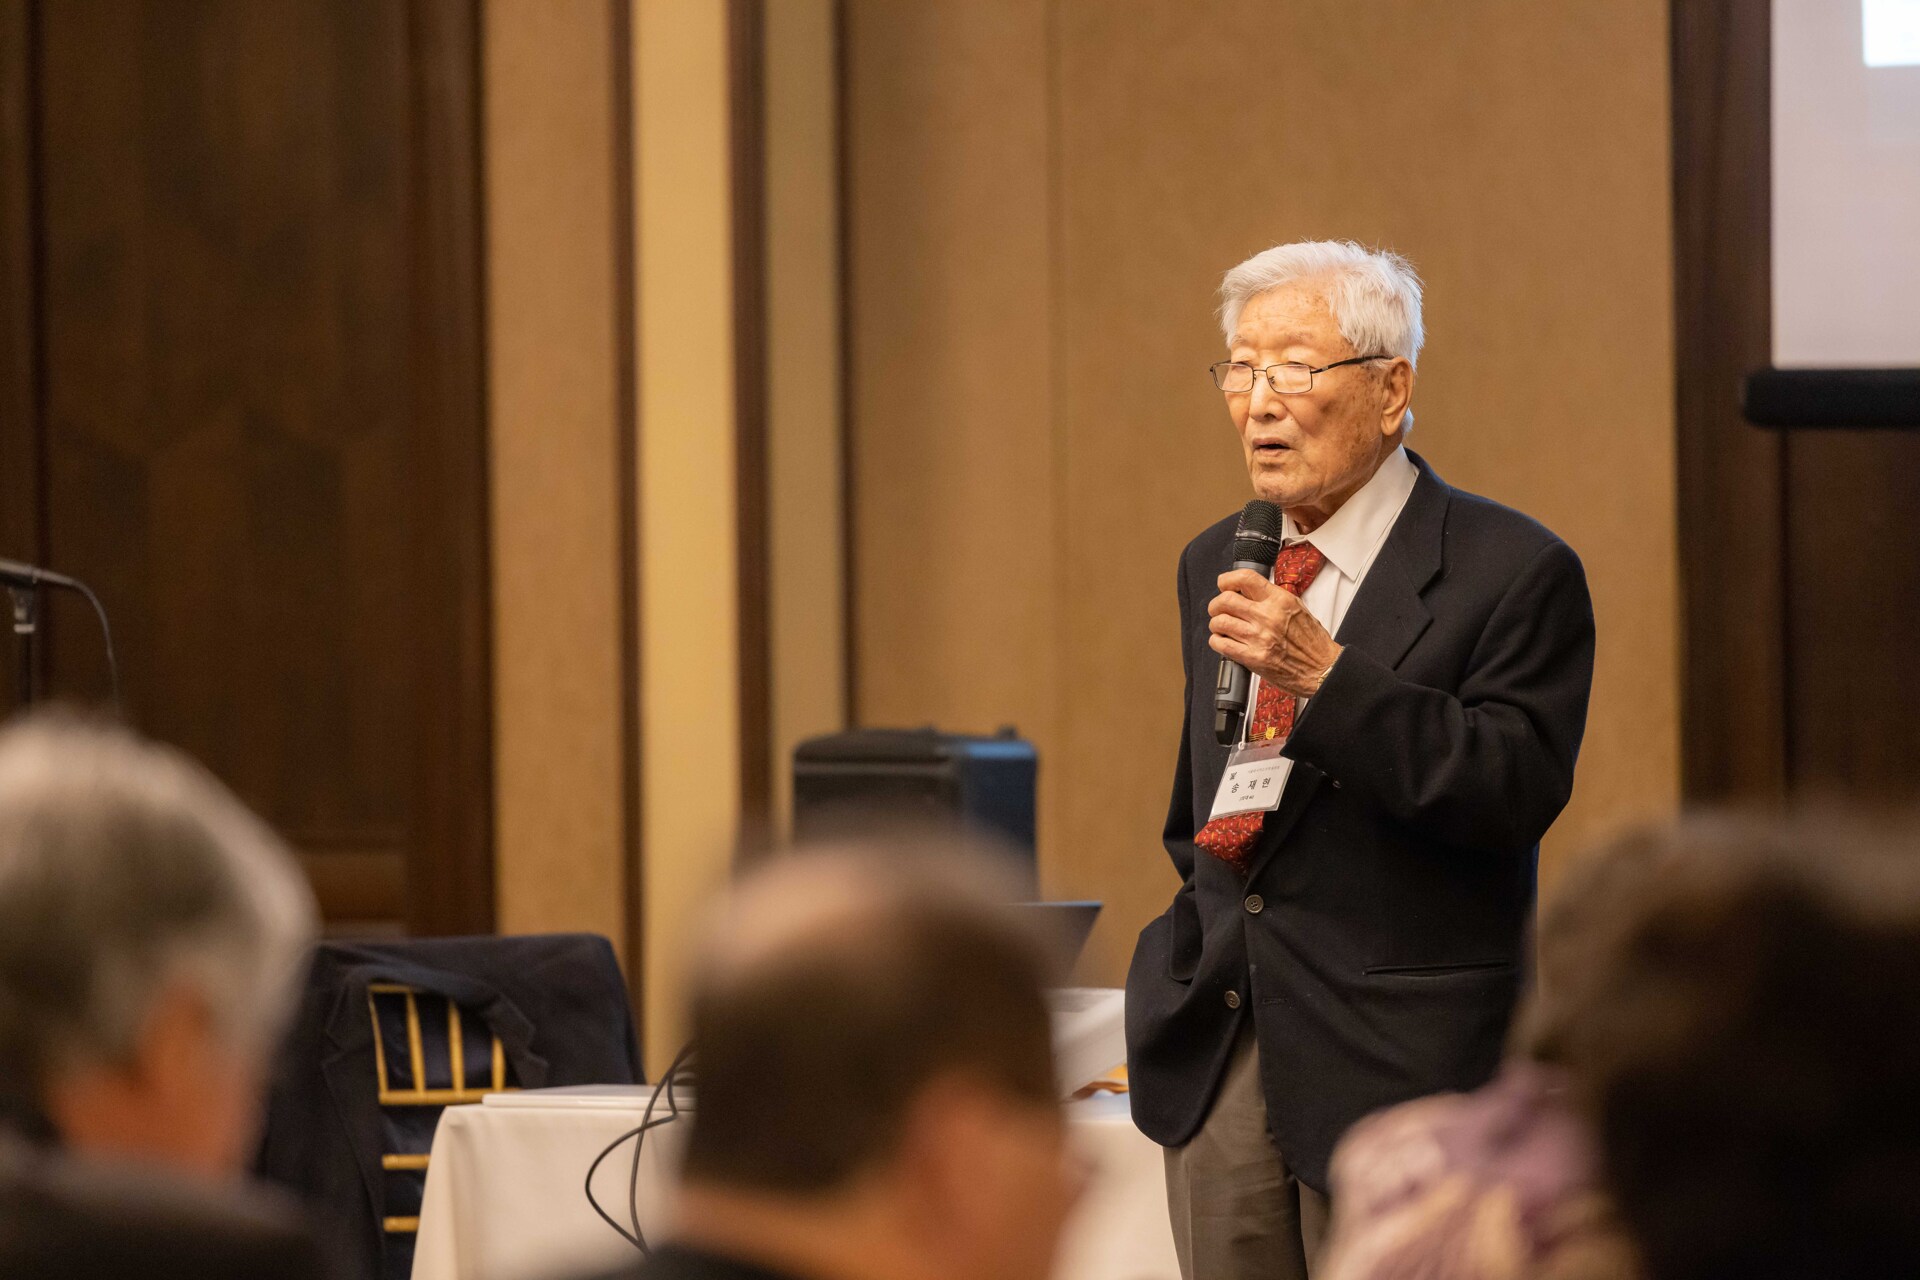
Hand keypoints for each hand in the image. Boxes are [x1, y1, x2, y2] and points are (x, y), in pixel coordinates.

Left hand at [1207, 569, 1343, 697]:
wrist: (1322, 670)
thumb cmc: (1313, 643)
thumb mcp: (1297, 609)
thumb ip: (1273, 599)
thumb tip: (1249, 591)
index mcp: (1280, 601)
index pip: (1245, 578)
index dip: (1227, 579)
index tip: (1223, 584)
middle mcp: (1268, 617)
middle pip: (1225, 600)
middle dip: (1216, 604)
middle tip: (1218, 609)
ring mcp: (1259, 637)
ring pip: (1220, 622)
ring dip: (1216, 624)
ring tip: (1222, 627)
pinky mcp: (1252, 657)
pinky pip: (1221, 645)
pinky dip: (1217, 642)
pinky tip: (1223, 642)